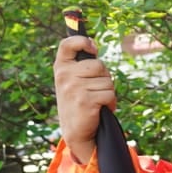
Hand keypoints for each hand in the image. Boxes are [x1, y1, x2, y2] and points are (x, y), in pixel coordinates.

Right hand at [54, 35, 115, 163]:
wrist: (76, 131)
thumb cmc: (79, 103)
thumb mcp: (74, 80)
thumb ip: (82, 64)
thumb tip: (93, 43)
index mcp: (61, 68)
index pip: (68, 44)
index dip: (82, 41)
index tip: (92, 46)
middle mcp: (64, 75)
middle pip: (99, 65)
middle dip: (104, 78)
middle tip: (94, 91)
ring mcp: (74, 87)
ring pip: (107, 81)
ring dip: (108, 93)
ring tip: (96, 102)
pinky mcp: (85, 100)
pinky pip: (110, 94)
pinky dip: (110, 103)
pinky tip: (100, 109)